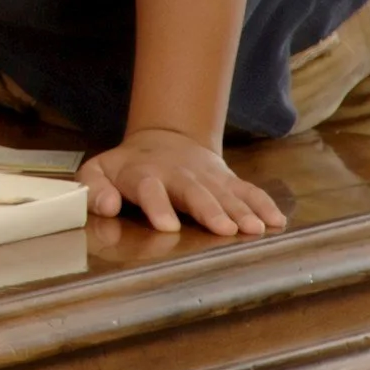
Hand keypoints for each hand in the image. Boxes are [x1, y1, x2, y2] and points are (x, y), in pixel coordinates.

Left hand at [80, 127, 285, 235]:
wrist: (164, 140)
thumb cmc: (128, 167)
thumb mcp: (100, 171)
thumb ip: (93, 188)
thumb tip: (105, 207)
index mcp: (143, 174)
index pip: (149, 188)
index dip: (157, 205)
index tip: (167, 226)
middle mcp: (178, 175)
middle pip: (194, 192)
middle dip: (209, 209)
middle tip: (223, 229)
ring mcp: (206, 177)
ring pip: (224, 193)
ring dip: (240, 210)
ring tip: (254, 229)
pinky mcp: (227, 180)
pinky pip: (248, 191)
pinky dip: (263, 204)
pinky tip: (276, 221)